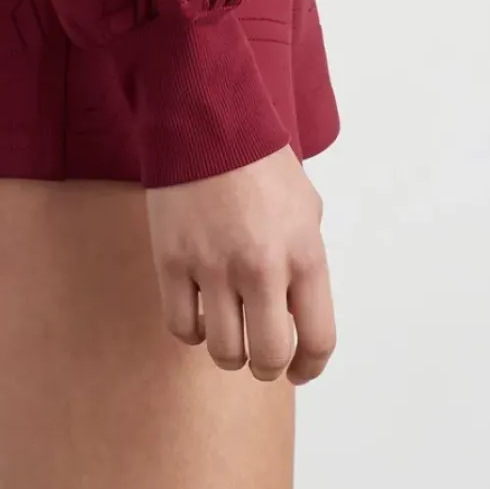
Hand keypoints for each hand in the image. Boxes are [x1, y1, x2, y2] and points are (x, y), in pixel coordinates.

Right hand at [145, 142, 335, 384]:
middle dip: (266, 365)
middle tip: (259, 353)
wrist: (208, 119)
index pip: (317, 339)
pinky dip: (192, 329)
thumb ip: (305, 262)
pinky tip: (199, 309)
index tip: (298, 369)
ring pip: (224, 351)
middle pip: (268, 358)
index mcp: (304, 253)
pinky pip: (182, 327)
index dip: (309, 367)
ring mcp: (213, 267)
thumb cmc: (260, 161)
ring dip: (229, 349)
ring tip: (228, 326)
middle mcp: (262, 268)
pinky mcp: (171, 261)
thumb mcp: (306, 208)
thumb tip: (294, 310)